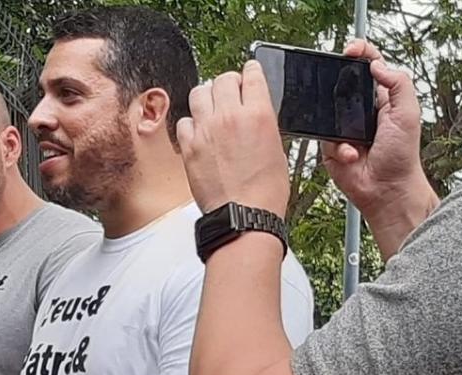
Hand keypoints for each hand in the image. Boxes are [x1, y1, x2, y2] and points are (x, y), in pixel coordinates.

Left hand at [177, 60, 289, 216]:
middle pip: (223, 79)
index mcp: (259, 114)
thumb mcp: (277, 150)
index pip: (252, 75)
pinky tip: (199, 131)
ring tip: (212, 107)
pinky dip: (192, 123)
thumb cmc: (264, 192)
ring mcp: (206, 129)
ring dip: (207, 96)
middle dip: (229, 82)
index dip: (251, 70)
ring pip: (199, 93)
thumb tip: (255, 115)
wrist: (243, 216)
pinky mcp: (189, 146)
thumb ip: (263, 125)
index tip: (249, 70)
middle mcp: (230, 116)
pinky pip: (185, 121)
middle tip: (231, 91)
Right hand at [322, 39, 432, 217]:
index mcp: (381, 99)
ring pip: (327, 111)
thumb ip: (399, 84)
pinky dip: (338, 147)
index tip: (351, 51)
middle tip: (336, 83)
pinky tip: (351, 155)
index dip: (360, 53)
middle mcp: (361, 111)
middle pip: (341, 83)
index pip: (370, 66)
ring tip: (355, 139)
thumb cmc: (402, 157)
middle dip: (336, 83)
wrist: (387, 190)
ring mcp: (344, 128)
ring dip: (338, 124)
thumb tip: (377, 65)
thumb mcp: (408, 114)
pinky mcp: (331, 146)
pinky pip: (323, 137)